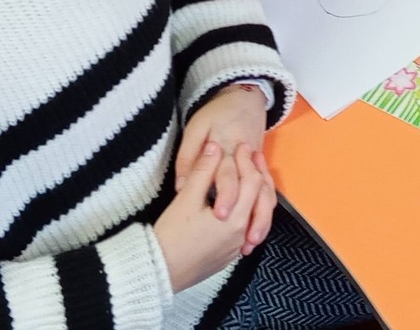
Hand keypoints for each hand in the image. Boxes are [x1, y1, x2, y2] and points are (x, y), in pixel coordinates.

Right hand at [154, 142, 267, 290]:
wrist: (160, 271)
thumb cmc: (171, 234)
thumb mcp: (186, 199)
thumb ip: (203, 171)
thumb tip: (214, 147)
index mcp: (235, 218)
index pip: (252, 183)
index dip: (247, 161)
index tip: (240, 147)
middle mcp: (242, 233)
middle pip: (259, 197)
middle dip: (256, 172)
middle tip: (248, 154)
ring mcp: (237, 246)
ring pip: (255, 213)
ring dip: (255, 191)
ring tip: (248, 173)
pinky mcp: (229, 254)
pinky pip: (246, 227)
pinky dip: (247, 209)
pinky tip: (239, 200)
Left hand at [174, 86, 273, 253]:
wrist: (244, 97)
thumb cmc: (216, 113)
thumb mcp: (195, 129)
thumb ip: (188, 157)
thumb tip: (180, 186)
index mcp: (228, 148)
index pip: (228, 175)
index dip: (225, 195)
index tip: (220, 216)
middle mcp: (246, 159)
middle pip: (252, 190)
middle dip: (250, 216)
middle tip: (243, 241)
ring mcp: (257, 164)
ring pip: (264, 194)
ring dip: (261, 219)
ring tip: (251, 243)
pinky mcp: (261, 169)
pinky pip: (267, 192)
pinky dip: (264, 211)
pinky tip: (256, 232)